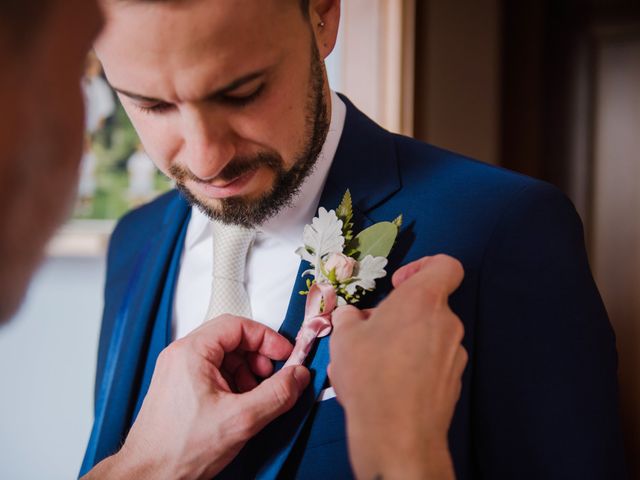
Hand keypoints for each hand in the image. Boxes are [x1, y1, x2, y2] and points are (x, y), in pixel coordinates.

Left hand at [84, 315, 309, 479]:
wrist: (147, 477)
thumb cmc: (180, 448)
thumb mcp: (241, 420)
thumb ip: (276, 394)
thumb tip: (299, 376)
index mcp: (191, 352)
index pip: (237, 325)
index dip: (266, 338)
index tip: (285, 355)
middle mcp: (181, 356)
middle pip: (231, 340)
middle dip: (257, 357)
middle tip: (273, 378)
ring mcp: (178, 371)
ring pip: (223, 358)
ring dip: (247, 372)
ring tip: (256, 398)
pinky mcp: (179, 388)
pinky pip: (213, 373)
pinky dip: (233, 384)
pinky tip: (240, 406)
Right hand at [329, 254, 466, 479]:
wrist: (397, 436)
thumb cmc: (369, 376)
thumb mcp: (344, 337)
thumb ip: (351, 316)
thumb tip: (355, 317)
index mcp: (423, 300)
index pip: (446, 266)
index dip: (422, 267)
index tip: (398, 285)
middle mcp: (447, 323)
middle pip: (429, 304)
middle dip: (401, 313)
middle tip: (372, 332)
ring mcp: (454, 353)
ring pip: (430, 334)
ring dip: (406, 340)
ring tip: (376, 362)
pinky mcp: (454, 381)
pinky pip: (434, 360)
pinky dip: (415, 364)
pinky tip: (391, 383)